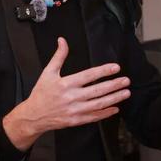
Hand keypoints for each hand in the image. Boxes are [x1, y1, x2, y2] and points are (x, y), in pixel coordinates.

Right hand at [3, 37, 130, 150]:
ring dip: (114, 98)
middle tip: (126, 80)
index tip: (116, 67)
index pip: (89, 75)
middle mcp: (72, 97)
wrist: (33, 116)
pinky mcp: (76, 120)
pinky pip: (94, 116)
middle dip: (114, 85)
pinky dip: (106, 113)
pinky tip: (115, 108)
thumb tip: (62, 40)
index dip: (103, 71)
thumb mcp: (48, 72)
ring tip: (126, 92)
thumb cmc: (41, 93)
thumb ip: (58, 56)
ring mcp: (75, 110)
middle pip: (97, 90)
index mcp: (66, 84)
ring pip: (98, 104)